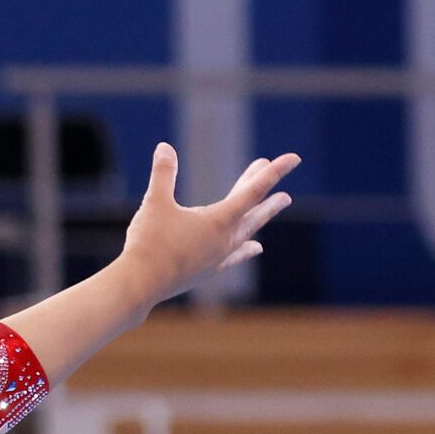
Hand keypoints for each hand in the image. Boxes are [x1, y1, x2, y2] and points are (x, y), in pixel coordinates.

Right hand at [120, 146, 298, 307]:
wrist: (140, 285)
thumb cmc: (149, 244)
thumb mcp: (155, 203)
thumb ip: (164, 174)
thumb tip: (165, 147)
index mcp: (219, 221)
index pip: (253, 190)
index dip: (274, 172)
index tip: (294, 159)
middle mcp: (225, 240)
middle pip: (254, 212)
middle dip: (268, 195)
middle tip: (286, 187)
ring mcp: (218, 257)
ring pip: (247, 231)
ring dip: (261, 215)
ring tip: (277, 205)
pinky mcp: (207, 270)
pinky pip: (235, 255)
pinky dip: (247, 248)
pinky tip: (255, 247)